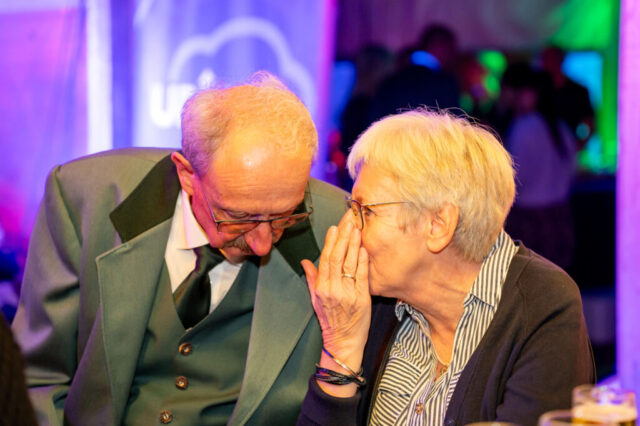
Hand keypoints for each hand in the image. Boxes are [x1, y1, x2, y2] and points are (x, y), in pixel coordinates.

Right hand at [301, 212, 370, 372]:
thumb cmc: (330, 321)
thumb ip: (312, 278)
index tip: (335, 226)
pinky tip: (365, 248)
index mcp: (320, 288)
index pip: (325, 259)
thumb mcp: (315, 300)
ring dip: (354, 244)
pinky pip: (362, 276)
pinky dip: (364, 261)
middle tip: (349, 220)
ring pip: (350, 264)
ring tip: (358, 228)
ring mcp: (347, 293)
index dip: (331, 241)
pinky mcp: (362, 298)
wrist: (343, 343)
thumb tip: (305, 261)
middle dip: (343, 237)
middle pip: (337, 257)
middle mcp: (332, 289)